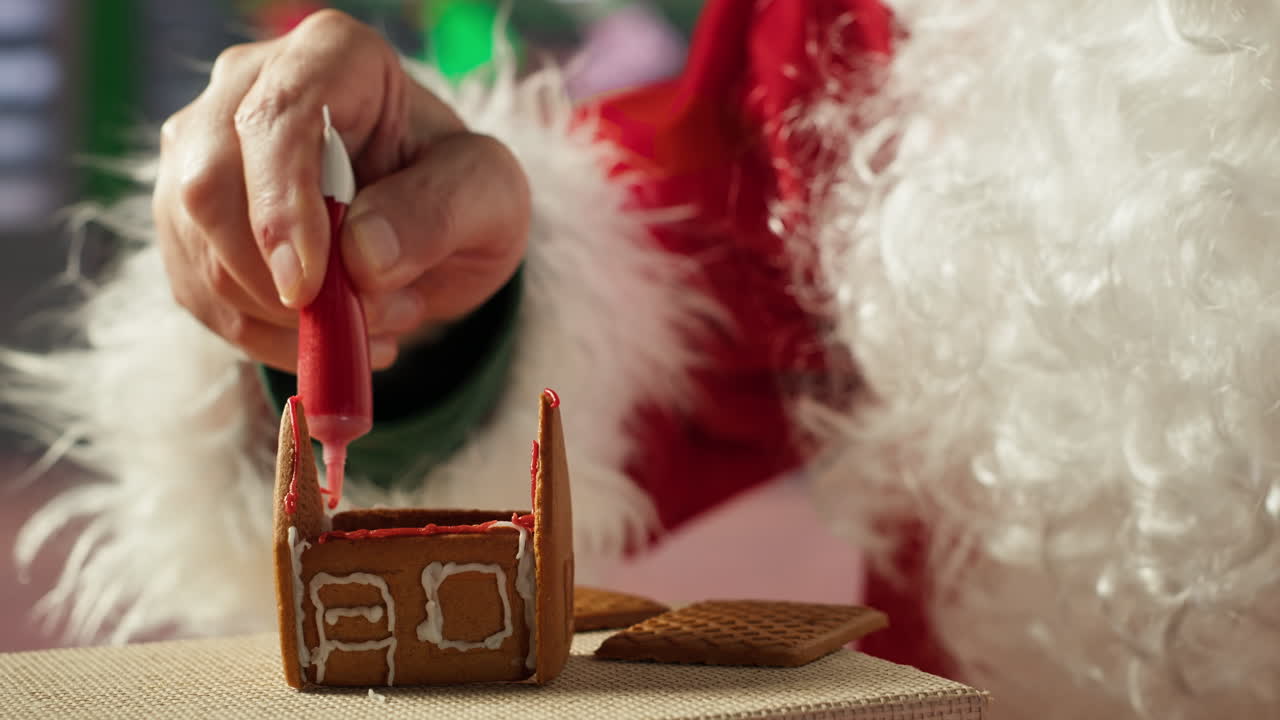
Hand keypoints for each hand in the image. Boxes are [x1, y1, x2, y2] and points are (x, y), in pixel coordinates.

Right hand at [153, 10, 529, 371]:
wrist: (431, 232)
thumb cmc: (459, 193)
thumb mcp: (489, 195)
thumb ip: (439, 211)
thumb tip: (360, 254)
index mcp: (332, 57)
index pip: (275, 119)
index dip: (282, 206)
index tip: (309, 286)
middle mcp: (247, 88)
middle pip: (211, 186)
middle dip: (283, 280)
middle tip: (370, 317)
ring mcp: (202, 152)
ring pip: (199, 249)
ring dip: (285, 316)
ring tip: (373, 317)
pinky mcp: (185, 221)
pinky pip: (200, 293)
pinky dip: (264, 335)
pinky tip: (327, 331)